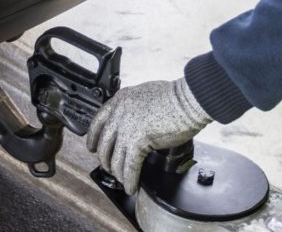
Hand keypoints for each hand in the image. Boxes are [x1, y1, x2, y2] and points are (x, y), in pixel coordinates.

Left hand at [86, 78, 210, 193]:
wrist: (189, 100)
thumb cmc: (176, 96)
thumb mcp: (147, 94)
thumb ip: (135, 107)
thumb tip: (135, 120)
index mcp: (121, 100)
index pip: (98, 121)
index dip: (93, 137)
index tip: (92, 147)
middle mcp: (120, 114)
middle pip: (104, 143)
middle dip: (105, 159)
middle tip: (108, 167)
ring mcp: (127, 128)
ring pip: (115, 158)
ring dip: (118, 172)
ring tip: (122, 180)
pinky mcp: (138, 142)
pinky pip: (129, 166)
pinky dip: (129, 179)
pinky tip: (131, 186)